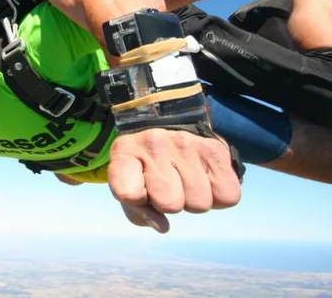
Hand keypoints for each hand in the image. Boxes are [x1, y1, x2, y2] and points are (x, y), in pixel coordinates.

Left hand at [107, 129, 241, 233]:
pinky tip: (204, 179)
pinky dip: (218, 196)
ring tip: (185, 181)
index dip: (137, 202)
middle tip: (167, 186)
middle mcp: (154, 143)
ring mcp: (186, 143)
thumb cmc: (144, 169)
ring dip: (194, 200)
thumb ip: (139, 212)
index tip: (139, 191)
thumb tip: (163, 226)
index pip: (128, 194)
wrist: (167, 126)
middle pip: (170, 204)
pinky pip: (227, 196)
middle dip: (170, 204)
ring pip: (200, 203)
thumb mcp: (129, 188)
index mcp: (124, 152)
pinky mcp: (214, 148)